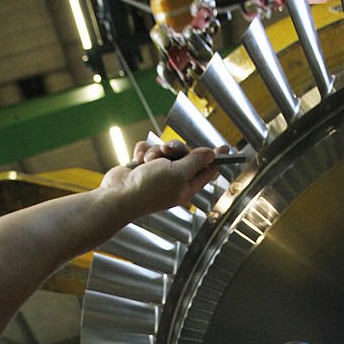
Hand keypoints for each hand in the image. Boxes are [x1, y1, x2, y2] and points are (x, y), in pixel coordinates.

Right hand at [100, 139, 223, 214]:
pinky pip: (147, 149)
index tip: (225, 148)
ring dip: (155, 151)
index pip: (206, 170)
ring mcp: (156, 173)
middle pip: (185, 154)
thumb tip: (211, 154)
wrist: (118, 196)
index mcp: (186, 186)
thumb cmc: (148, 189)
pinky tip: (137, 162)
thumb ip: (195, 162)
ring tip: (147, 162)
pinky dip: (142, 153)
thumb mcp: (178, 173)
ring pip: (163, 149)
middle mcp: (173, 179)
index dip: (214, 158)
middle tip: (167, 150)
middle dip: (175, 148)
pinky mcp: (141, 166)